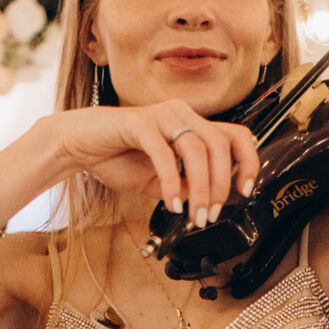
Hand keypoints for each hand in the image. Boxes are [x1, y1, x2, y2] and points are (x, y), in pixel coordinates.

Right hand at [55, 100, 260, 226]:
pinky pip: (165, 154)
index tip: (245, 191)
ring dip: (201, 187)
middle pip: (220, 145)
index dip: (248, 162)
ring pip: (197, 149)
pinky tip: (170, 203)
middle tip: (211, 214)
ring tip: (194, 214)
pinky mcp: (140, 123)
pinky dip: (172, 182)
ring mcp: (162, 115)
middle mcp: (182, 114)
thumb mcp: (161, 182)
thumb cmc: (118, 158)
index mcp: (192, 124)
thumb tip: (209, 200)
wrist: (80, 146)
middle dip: (221, 185)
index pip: (236, 135)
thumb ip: (186, 186)